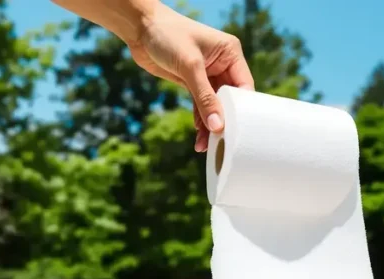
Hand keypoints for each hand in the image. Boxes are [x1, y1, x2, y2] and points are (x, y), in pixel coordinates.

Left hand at [128, 4, 254, 151]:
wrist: (140, 28)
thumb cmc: (168, 35)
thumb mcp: (190, 66)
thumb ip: (204, 97)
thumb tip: (217, 126)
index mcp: (230, 53)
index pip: (244, 87)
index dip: (241, 110)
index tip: (237, 131)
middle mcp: (223, 64)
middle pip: (230, 99)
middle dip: (224, 121)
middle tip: (221, 143)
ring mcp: (208, 74)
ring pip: (214, 105)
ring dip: (210, 125)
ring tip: (204, 146)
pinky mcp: (192, 82)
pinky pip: (200, 105)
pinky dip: (199, 120)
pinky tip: (198, 136)